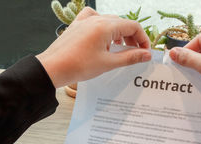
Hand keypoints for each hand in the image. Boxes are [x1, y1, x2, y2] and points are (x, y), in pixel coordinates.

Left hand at [36, 7, 151, 87]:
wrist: (53, 68)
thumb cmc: (79, 66)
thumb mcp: (108, 63)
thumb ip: (130, 57)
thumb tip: (146, 55)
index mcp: (106, 26)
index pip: (133, 27)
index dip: (143, 39)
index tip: (145, 52)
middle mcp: (96, 19)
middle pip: (122, 24)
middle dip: (132, 38)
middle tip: (135, 54)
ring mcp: (85, 20)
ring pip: (110, 22)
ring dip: (119, 34)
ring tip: (119, 50)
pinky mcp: (77, 25)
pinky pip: (94, 19)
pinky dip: (103, 27)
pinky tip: (102, 38)